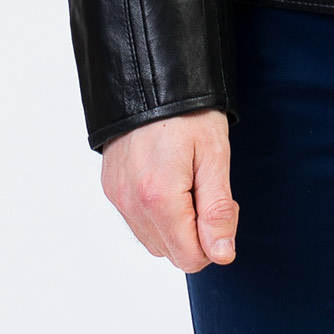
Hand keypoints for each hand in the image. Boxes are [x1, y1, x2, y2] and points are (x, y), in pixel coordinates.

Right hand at [101, 109, 237, 269]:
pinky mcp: (111, 187)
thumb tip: (222, 255)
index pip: (191, 258)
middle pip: (172, 252)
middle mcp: (131, 204)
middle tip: (205, 185)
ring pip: (154, 240)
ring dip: (176, 223)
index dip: (215, 239)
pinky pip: (138, 221)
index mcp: (159, 198)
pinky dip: (157, 212)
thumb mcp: (215, 156)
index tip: (221, 202)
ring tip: (186, 178)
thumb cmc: (190, 112)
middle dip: (196, 232)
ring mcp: (118, 196)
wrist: (151, 75)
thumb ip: (218, 210)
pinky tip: (168, 177)